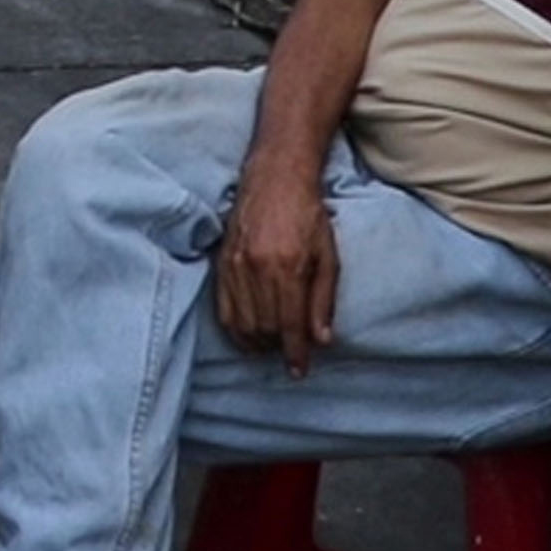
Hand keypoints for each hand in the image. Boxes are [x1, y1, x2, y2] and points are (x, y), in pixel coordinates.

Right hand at [215, 172, 340, 377]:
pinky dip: (235, 328)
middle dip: (277, 349)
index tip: (299, 371)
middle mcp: (257, 269)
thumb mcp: (329, 256)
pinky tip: (248, 333)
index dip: (294, 354)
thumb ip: (323, 300)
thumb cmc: (308, 216)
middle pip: (264, 328)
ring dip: (257, 343)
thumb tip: (321, 340)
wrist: (275, 179)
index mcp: (287, 267)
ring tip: (271, 346)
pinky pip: (223, 308)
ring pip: (241, 323)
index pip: (288, 325)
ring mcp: (234, 266)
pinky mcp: (221, 263)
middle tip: (290, 352)